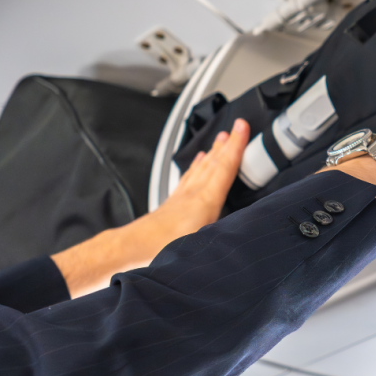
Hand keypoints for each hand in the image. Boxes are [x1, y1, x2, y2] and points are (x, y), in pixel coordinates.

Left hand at [151, 118, 250, 238]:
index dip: (237, 146)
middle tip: (237, 127)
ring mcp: (181, 197)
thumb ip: (226, 235)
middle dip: (228, 143)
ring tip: (222, 139)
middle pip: (214, 162)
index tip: (243, 127)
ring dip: (214, 152)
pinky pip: (188, 178)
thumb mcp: (203, 245)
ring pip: (201, 167)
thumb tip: (243, 229)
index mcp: (205, 201)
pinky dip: (196, 166)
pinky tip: (198, 163)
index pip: (225, 167)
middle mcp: (193, 194)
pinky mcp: (172, 203)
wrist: (132, 248)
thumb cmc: (162, 248)